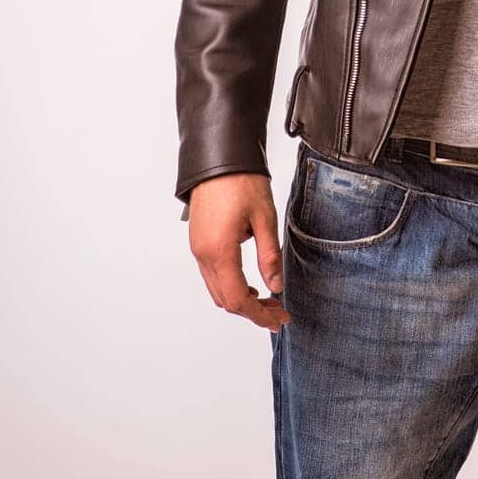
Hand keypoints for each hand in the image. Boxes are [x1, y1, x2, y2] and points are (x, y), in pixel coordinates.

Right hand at [186, 173, 291, 332]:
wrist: (218, 158)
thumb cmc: (241, 182)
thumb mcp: (264, 218)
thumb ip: (269, 256)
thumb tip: (276, 286)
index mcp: (220, 251)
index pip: (238, 300)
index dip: (260, 315)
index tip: (279, 320)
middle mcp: (203, 254)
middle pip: (225, 300)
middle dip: (253, 312)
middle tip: (279, 312)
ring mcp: (197, 248)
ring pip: (217, 290)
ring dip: (241, 300)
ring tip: (268, 298)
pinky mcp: (199, 241)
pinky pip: (212, 275)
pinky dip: (231, 285)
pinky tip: (250, 282)